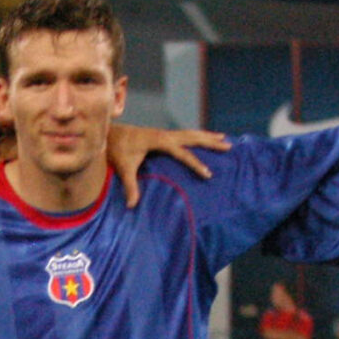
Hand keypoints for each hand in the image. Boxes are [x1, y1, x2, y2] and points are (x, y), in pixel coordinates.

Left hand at [108, 122, 229, 207]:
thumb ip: (129, 186)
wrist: (110, 134)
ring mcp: (165, 134)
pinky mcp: (164, 136)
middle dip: (210, 142)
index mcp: (159, 141)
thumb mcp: (123, 168)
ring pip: (191, 134)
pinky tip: (206, 139)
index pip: (182, 153)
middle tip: (228, 146)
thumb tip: (132, 205)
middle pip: (193, 137)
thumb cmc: (117, 150)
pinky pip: (185, 136)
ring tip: (224, 140)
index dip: (196, 163)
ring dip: (207, 137)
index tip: (208, 174)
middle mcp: (165, 135)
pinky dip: (198, 137)